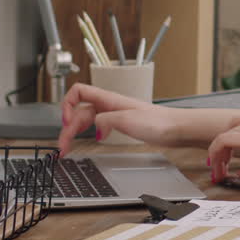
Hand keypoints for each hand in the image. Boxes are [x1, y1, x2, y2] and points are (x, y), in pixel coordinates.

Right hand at [57, 83, 178, 155]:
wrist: (176, 128)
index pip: (79, 91)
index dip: (67, 104)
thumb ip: (105, 120)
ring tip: (68, 147)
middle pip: (79, 110)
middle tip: (63, 147)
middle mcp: (109, 104)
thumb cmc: (158, 122)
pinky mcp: (120, 123)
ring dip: (75, 132)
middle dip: (67, 127)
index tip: (65, 122)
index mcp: (108, 99)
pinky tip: (92, 140)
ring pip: (86, 119)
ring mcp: (114, 114)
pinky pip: (97, 125)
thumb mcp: (127, 120)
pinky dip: (89, 132)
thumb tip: (93, 125)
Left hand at [207, 114, 239, 184]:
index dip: (228, 144)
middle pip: (229, 129)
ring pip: (224, 136)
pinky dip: (217, 154)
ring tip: (217, 172)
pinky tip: (219, 168)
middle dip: (220, 148)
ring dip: (217, 154)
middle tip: (217, 166)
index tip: (224, 161)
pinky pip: (224, 141)